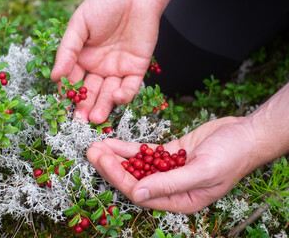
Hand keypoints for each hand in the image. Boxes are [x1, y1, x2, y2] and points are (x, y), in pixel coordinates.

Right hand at [51, 0, 164, 123]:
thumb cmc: (104, 4)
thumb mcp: (79, 25)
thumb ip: (67, 51)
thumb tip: (54, 77)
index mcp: (83, 58)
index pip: (73, 81)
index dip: (68, 94)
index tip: (62, 107)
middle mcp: (99, 67)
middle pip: (91, 92)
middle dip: (85, 106)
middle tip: (80, 120)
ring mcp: (118, 69)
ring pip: (109, 93)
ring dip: (103, 106)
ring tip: (96, 118)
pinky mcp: (137, 68)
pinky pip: (131, 86)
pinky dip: (124, 94)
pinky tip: (115, 97)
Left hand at [87, 116, 259, 213]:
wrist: (245, 135)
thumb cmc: (232, 157)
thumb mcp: (203, 171)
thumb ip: (170, 184)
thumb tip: (138, 194)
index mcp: (179, 200)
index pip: (141, 193)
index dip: (119, 177)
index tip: (103, 160)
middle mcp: (170, 188)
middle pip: (133, 180)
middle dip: (111, 167)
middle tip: (92, 152)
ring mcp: (168, 171)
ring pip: (136, 166)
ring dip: (116, 156)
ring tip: (96, 146)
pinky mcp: (169, 155)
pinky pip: (145, 154)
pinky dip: (129, 149)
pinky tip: (113, 142)